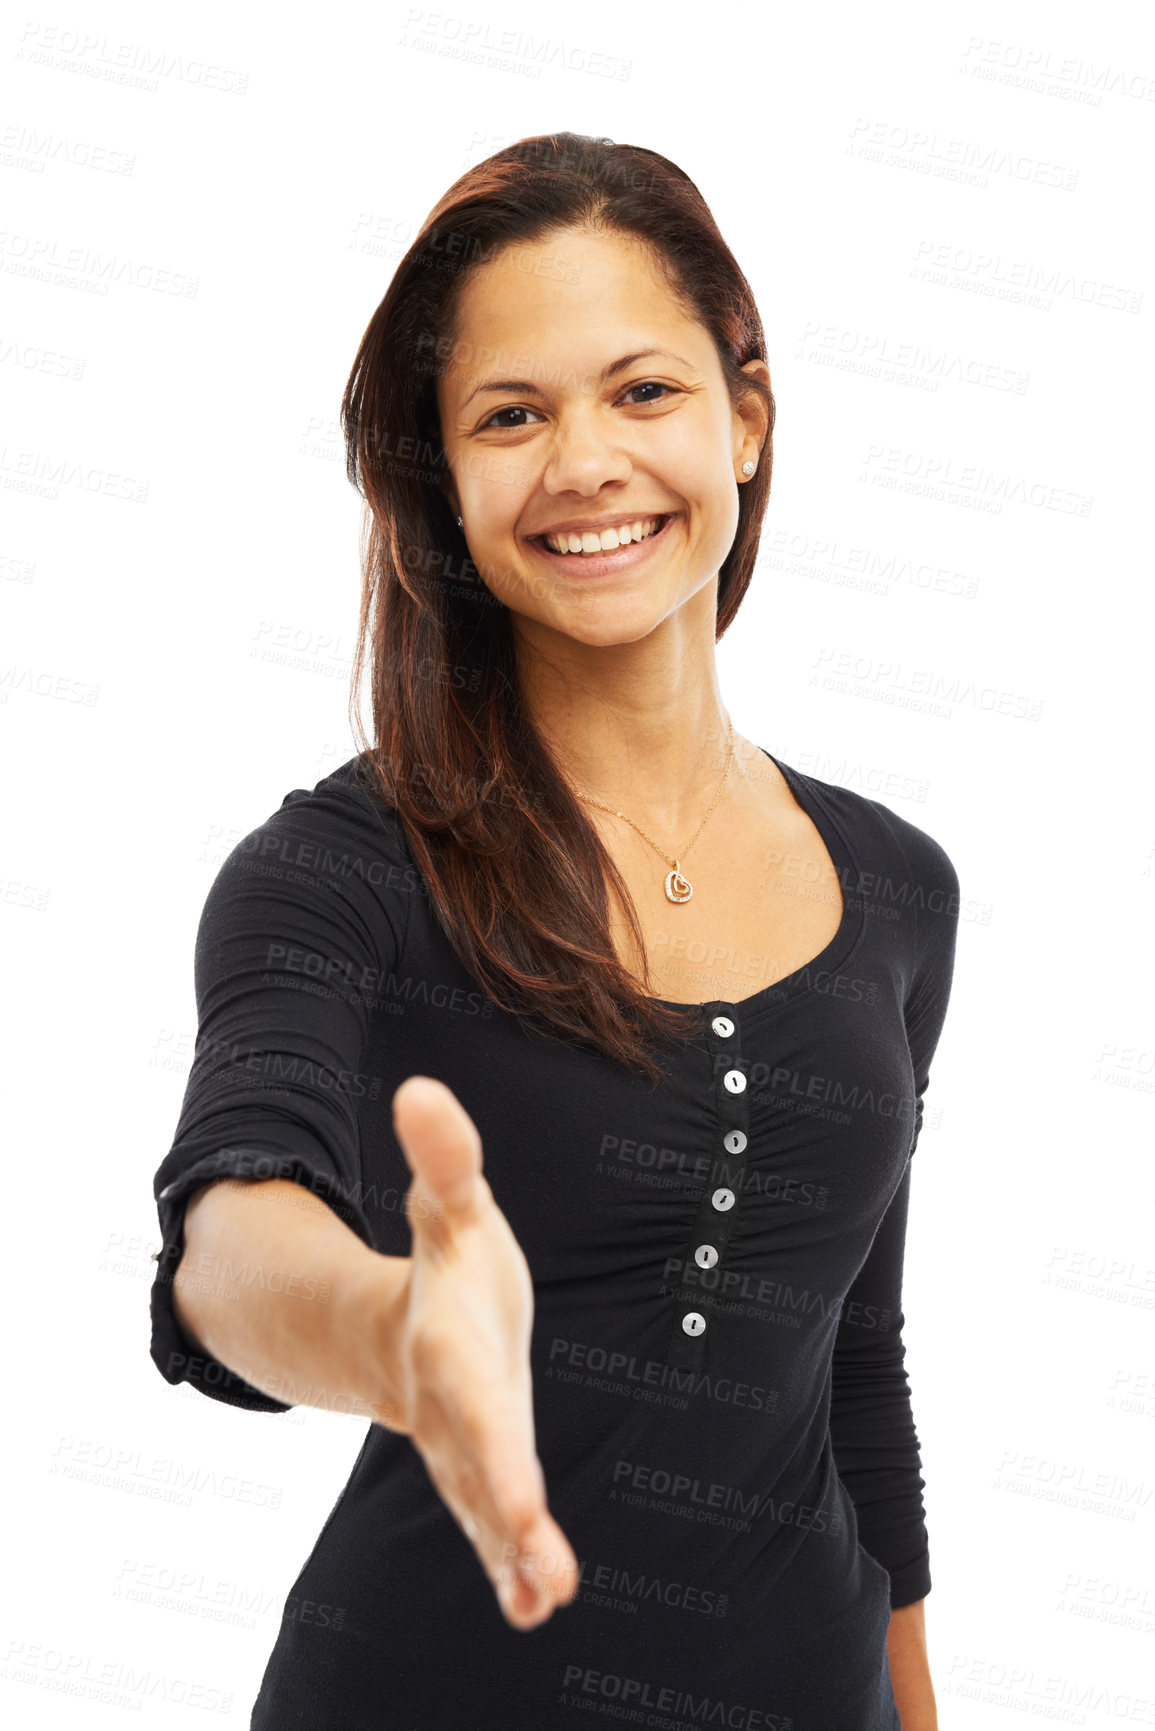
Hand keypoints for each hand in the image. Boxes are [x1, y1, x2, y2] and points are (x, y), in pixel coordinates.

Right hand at [385, 1074, 578, 1630]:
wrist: (413, 1321)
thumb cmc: (449, 1259)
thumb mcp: (450, 1205)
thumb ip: (444, 1156)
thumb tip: (420, 1088)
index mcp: (447, 1345)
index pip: (476, 1399)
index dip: (496, 1445)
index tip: (523, 1500)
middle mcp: (454, 1408)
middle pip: (482, 1466)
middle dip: (509, 1516)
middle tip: (544, 1573)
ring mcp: (467, 1447)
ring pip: (488, 1507)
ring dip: (514, 1555)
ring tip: (544, 1601)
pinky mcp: (488, 1470)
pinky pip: (498, 1522)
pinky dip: (514, 1562)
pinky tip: (543, 1602)